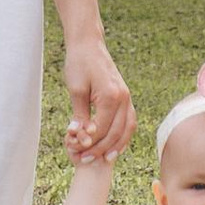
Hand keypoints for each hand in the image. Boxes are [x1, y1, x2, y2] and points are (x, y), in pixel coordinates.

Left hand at [65, 37, 133, 159]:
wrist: (88, 45)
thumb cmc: (79, 64)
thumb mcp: (76, 89)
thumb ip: (80, 113)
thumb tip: (79, 135)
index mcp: (110, 95)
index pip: (102, 128)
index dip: (89, 143)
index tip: (75, 151)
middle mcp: (123, 97)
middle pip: (116, 132)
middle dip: (100, 148)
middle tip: (84, 159)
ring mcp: (127, 97)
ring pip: (127, 129)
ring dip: (116, 146)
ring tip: (103, 159)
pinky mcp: (125, 97)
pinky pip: (129, 121)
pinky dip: (124, 136)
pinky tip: (114, 145)